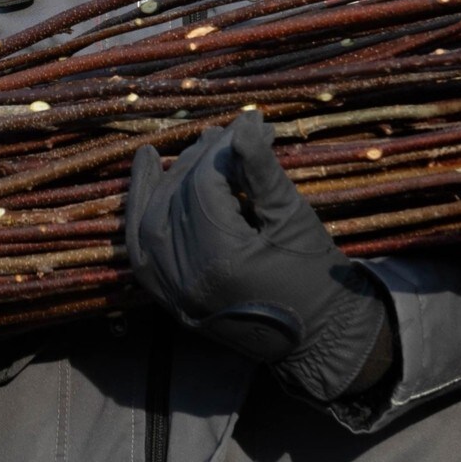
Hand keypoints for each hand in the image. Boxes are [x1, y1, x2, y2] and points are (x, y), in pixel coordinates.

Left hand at [122, 113, 392, 401]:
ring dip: (162, 182)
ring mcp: (173, 292)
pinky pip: (141, 250)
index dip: (225, 148)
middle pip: (177, 201)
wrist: (321, 339)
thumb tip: (244, 123)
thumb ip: (261, 171)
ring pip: (150, 222)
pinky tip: (148, 176)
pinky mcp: (168, 299)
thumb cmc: (315, 277)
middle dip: (198, 162)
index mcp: (222, 260)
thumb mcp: (293, 219)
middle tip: (223, 136)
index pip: (205, 186)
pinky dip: (139, 212)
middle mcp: (187, 278)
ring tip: (180, 151)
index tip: (249, 123)